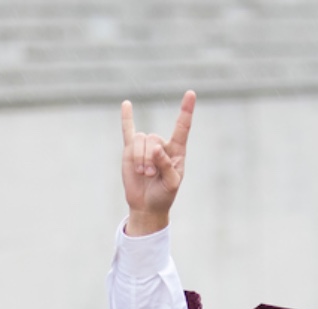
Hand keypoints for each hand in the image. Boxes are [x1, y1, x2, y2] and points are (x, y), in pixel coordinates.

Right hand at [121, 90, 195, 234]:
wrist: (147, 205)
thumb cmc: (164, 195)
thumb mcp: (171, 183)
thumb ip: (166, 165)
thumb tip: (156, 148)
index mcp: (177, 151)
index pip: (182, 127)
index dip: (186, 110)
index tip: (191, 94)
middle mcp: (161, 145)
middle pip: (153, 139)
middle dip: (150, 159)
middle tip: (151, 176)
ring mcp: (145, 146)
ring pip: (139, 141)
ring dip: (139, 159)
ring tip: (143, 173)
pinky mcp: (131, 150)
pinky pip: (128, 131)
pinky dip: (126, 118)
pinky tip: (126, 105)